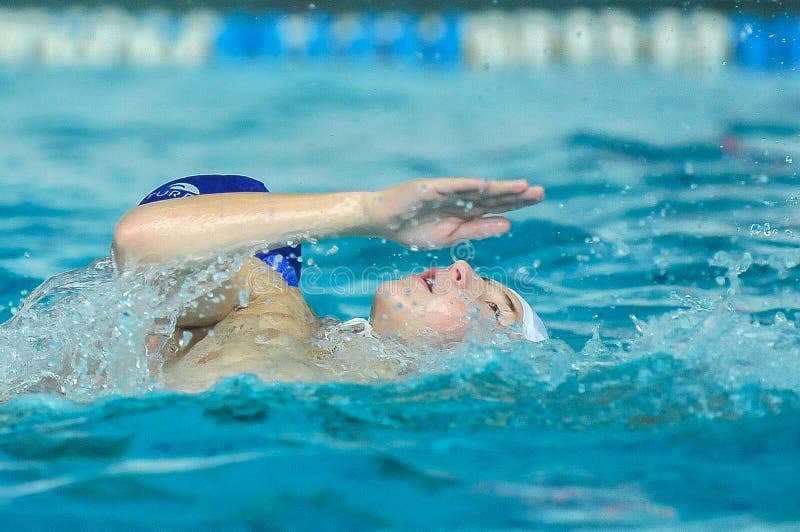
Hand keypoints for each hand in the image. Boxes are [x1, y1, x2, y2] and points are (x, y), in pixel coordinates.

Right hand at [364, 178, 543, 248]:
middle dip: (516, 195)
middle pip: (493, 196)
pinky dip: (467, 186)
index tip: (538, 198)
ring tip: (521, 186)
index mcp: (466, 211)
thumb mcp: (450, 236)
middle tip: (541, 192)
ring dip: (498, 188)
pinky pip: (451, 187)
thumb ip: (478, 229)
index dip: (517, 202)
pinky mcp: (430, 188)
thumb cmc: (413, 229)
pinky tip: (485, 185)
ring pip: (477, 190)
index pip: (496, 206)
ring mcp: (446, 192)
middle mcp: (460, 199)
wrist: (383, 220)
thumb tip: (508, 224)